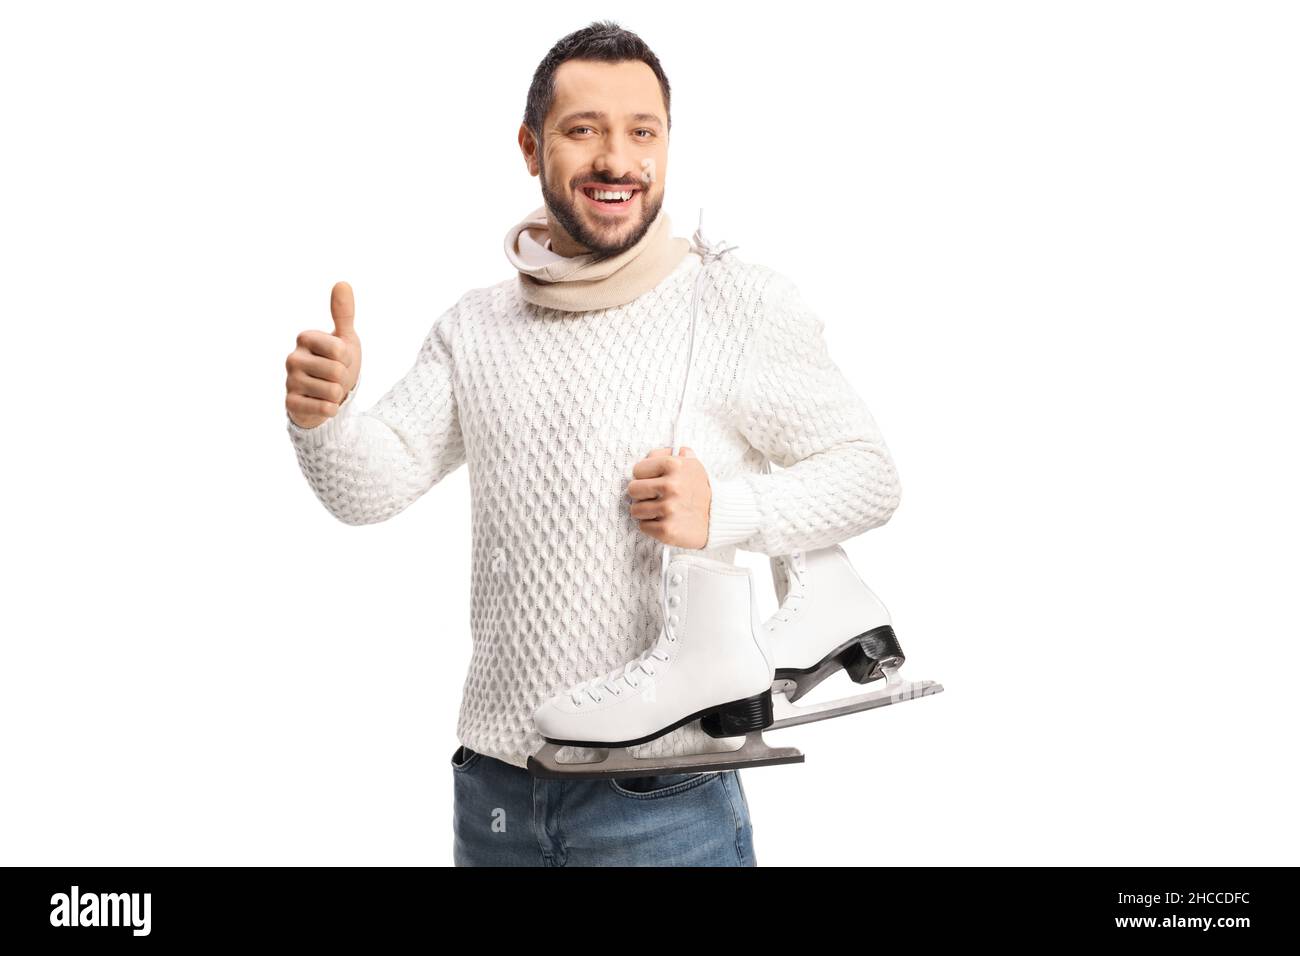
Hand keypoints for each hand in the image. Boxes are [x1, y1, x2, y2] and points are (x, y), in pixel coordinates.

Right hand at [285, 281, 362, 427]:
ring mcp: (290, 381)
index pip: (340, 351)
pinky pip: (324, 408)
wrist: (328, 395)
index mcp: (305, 338)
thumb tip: (342, 282)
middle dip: (343, 378)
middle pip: (337, 372)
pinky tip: (321, 403)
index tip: (339, 359)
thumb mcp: (345, 338)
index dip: (347, 358)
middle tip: (333, 377)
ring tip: (327, 389)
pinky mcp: (291, 404)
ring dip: (337, 394)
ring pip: (332, 391)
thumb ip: (343, 313)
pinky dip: (331, 409)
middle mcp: (293, 357)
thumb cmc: (337, 363)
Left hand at [627, 447, 712, 548]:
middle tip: (653, 497)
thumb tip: (652, 454)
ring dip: (645, 512)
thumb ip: (671, 454)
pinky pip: (643, 526)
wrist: (718, 519)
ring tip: (659, 510)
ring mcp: (669, 509)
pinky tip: (665, 521)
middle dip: (641, 494)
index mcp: (674, 465)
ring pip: (635, 510)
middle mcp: (671, 486)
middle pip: (632, 489)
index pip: (638, 469)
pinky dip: (651, 526)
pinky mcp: (667, 530)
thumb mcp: (692, 465)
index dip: (644, 476)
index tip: (653, 482)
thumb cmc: (700, 491)